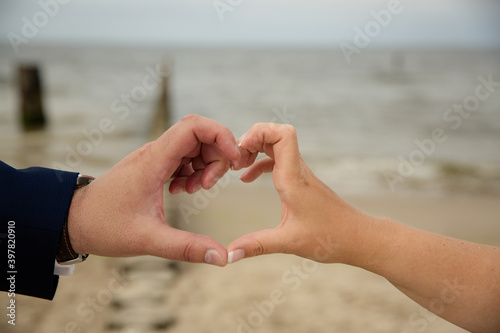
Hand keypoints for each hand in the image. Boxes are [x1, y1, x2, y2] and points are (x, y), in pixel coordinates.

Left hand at [67, 114, 239, 265]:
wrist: (73, 219)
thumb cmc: (105, 226)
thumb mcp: (148, 240)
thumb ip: (186, 248)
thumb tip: (222, 258)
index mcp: (154, 161)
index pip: (194, 127)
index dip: (221, 137)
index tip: (233, 163)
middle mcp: (156, 152)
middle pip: (200, 135)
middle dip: (216, 157)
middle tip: (209, 186)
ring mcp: (155, 157)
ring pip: (194, 145)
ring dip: (205, 165)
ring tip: (194, 191)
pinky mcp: (154, 165)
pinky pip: (184, 157)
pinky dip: (193, 171)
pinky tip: (183, 191)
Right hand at [228, 123, 374, 264]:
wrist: (358, 237)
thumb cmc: (330, 238)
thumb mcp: (289, 242)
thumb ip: (257, 246)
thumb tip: (229, 254)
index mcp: (293, 179)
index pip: (282, 134)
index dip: (259, 132)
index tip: (241, 150)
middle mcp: (297, 171)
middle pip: (275, 133)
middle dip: (251, 139)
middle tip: (233, 160)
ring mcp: (300, 174)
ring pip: (276, 146)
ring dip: (255, 149)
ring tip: (236, 167)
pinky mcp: (301, 182)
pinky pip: (278, 161)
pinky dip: (260, 163)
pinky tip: (247, 178)